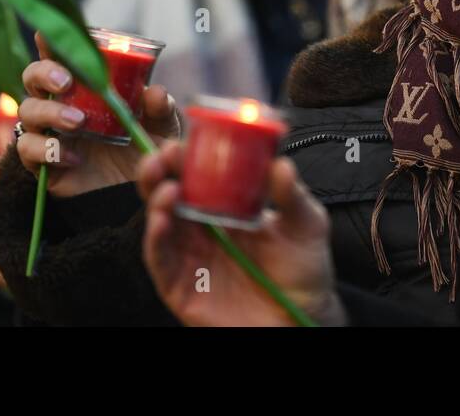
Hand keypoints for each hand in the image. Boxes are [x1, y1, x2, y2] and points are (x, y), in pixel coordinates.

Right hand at [17, 32, 179, 196]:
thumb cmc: (147, 147)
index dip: (51, 42)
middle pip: (32, 77)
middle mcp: (61, 103)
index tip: (48, 33)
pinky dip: (47, 151)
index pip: (61, 56)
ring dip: (49, 112)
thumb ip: (160, 109)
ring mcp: (49, 132)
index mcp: (85, 86)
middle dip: (44, 73)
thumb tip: (154, 92)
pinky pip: (27, 150)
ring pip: (26, 112)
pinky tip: (74, 157)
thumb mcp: (162, 127)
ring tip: (79, 122)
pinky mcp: (43, 163)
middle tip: (67, 82)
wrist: (138, 191)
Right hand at [138, 141, 345, 326]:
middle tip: (162, 155)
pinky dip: (154, 239)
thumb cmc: (304, 270)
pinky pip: (159, 261)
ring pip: (158, 223)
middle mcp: (202, 229)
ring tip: (167, 188)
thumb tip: (280, 164)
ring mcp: (190, 257)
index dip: (184, 156)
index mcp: (226, 207)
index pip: (196, 174)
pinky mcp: (181, 288)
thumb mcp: (305, 225)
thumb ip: (292, 196)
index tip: (182, 140)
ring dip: (155, 201)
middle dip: (158, 171)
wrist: (305, 319)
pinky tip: (162, 220)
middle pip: (168, 193)